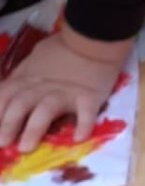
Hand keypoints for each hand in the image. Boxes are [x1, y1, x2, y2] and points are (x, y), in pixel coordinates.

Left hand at [0, 25, 129, 152]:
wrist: (94, 38)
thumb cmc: (64, 48)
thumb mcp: (36, 57)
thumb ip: (24, 76)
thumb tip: (11, 89)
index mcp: (28, 77)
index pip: (5, 95)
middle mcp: (42, 86)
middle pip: (21, 104)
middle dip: (8, 125)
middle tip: (3, 144)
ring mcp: (66, 92)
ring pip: (45, 109)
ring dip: (33, 129)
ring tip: (25, 148)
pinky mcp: (89, 97)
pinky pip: (86, 113)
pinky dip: (83, 126)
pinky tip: (78, 139)